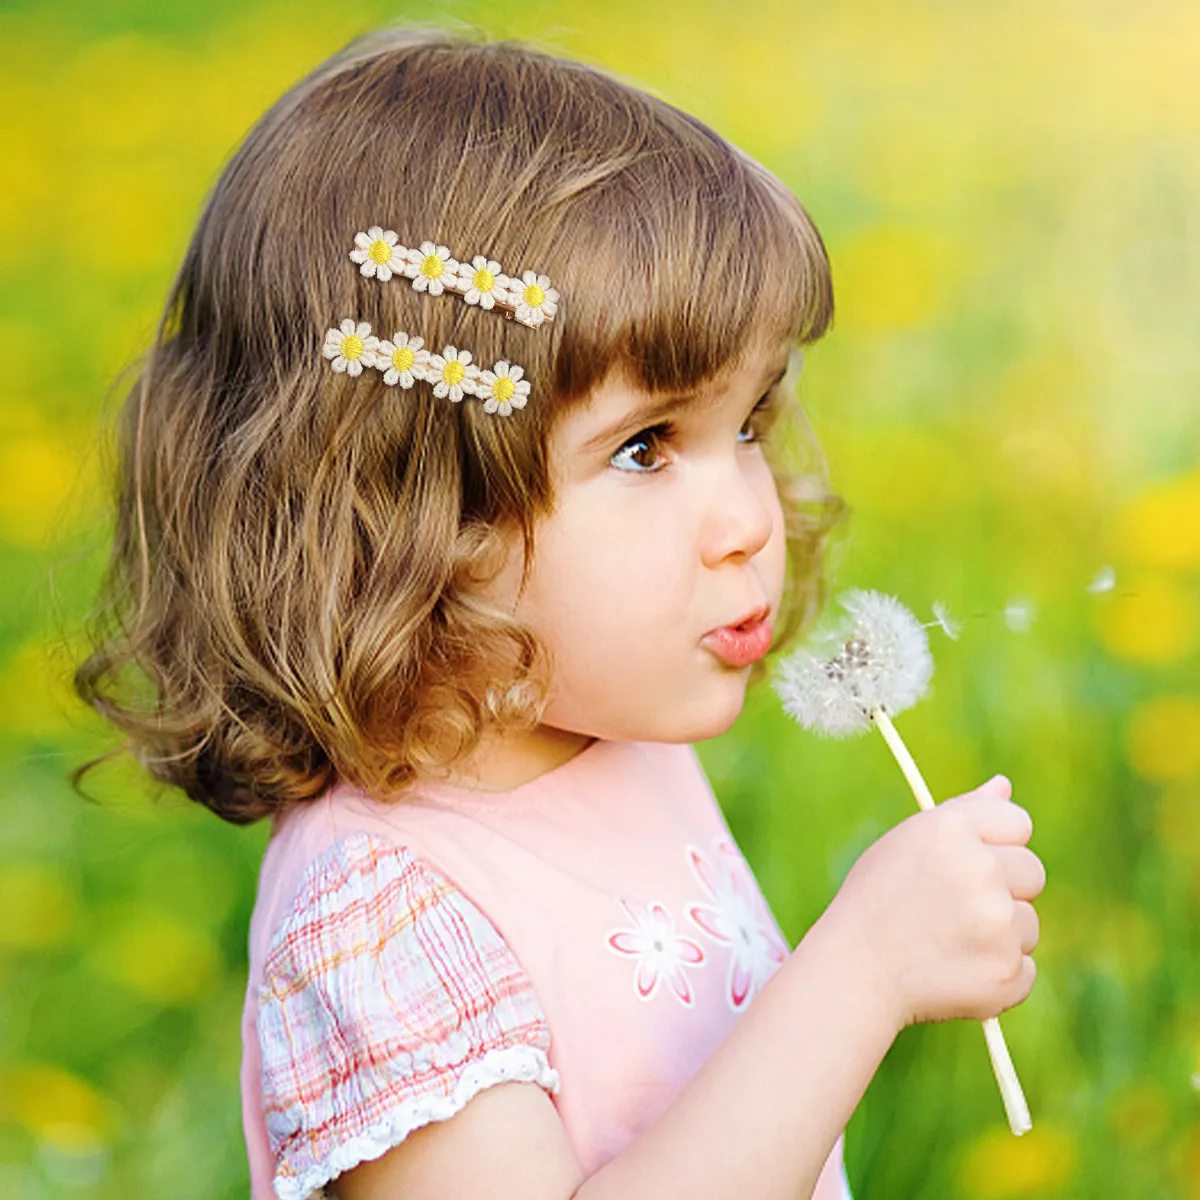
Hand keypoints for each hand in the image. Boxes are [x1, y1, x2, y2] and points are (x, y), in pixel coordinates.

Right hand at [829, 775, 1044, 1030]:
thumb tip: (1004, 784)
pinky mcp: (1007, 972)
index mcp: (952, 829)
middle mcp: (979, 869)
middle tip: (954, 907)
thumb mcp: (909, 841)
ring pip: (1028, 922)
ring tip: (948, 941)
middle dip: (1005, 888)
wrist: (855, 970)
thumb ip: (963, 811)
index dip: (998, 843)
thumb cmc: (877, 898)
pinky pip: (1024, 967)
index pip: (1017, 821)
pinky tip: (956, 970)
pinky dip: (997, 973)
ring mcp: (997, 923)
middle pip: (1032, 871)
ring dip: (1000, 933)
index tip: (974, 862)